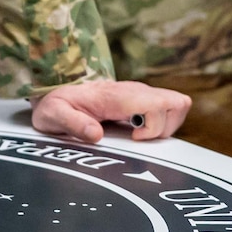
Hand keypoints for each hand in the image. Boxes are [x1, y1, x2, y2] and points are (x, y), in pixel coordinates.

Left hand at [32, 80, 191, 143]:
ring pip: (176, 105)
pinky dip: (161, 125)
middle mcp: (134, 91)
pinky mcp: (142, 101)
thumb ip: (73, 124)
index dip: (153, 128)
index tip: (133, 139)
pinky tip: (139, 134)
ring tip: (139, 136)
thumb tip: (95, 134)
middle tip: (141, 140)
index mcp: (117, 95)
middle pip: (176, 102)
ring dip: (166, 127)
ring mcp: (140, 94)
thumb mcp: (54, 116)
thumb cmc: (57, 105)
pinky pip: (167, 110)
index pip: (157, 104)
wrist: (57, 94)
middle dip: (166, 128)